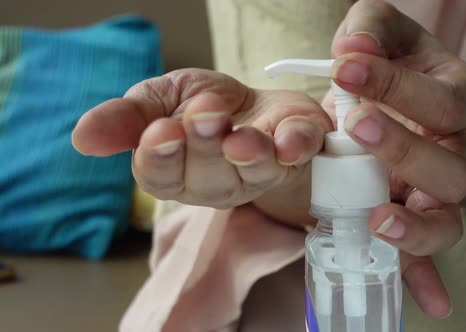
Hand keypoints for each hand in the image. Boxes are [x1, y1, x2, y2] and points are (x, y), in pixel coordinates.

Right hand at [72, 69, 331, 215]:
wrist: (261, 107)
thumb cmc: (207, 109)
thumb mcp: (160, 102)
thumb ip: (126, 119)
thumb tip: (82, 137)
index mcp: (178, 172)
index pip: (161, 177)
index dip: (160, 157)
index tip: (161, 131)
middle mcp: (219, 181)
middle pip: (206, 177)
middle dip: (204, 145)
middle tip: (204, 114)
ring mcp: (261, 171)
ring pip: (252, 171)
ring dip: (246, 152)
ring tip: (239, 136)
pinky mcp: (297, 153)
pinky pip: (298, 154)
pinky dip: (294, 146)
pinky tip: (287, 141)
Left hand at [327, 0, 465, 317]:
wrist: (435, 108)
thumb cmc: (408, 69)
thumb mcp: (392, 35)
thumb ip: (372, 30)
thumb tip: (351, 49)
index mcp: (458, 99)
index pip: (437, 97)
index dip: (393, 84)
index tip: (346, 67)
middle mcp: (460, 151)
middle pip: (450, 168)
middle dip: (403, 149)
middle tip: (356, 124)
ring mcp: (442, 193)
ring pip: (446, 219)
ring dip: (415, 225)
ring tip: (377, 218)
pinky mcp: (420, 218)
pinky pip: (426, 252)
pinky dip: (421, 273)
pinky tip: (427, 301)